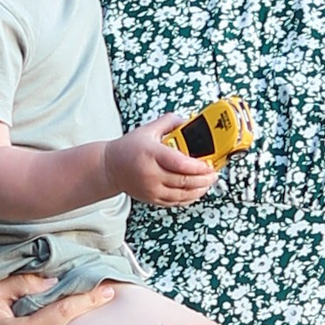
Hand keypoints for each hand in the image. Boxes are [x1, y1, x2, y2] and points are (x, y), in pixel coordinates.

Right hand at [107, 115, 221, 209]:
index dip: (198, 166)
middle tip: (214, 173)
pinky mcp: (152, 199)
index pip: (179, 163)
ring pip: (182, 195)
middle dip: (204, 179)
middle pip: (184, 181)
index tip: (209, 164)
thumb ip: (168, 123)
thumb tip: (188, 121)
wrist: (110, 167)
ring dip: (200, 190)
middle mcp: (151, 174)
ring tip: (209, 183)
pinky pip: (175, 202)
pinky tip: (197, 192)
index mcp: (152, 154)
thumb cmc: (129, 148)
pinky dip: (189, 198)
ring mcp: (151, 189)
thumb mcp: (147, 130)